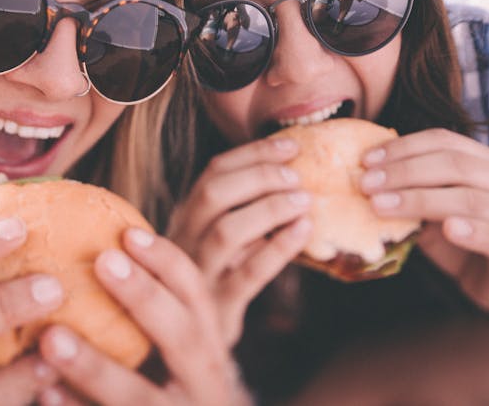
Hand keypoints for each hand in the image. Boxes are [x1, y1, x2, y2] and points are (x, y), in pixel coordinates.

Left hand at [38, 229, 252, 405]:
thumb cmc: (164, 385)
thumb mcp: (174, 350)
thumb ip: (147, 310)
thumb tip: (89, 248)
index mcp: (207, 344)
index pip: (196, 293)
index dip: (167, 261)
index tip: (128, 234)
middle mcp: (202, 381)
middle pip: (182, 336)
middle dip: (145, 296)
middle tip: (102, 261)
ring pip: (139, 396)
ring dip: (94, 366)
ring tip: (50, 338)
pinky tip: (44, 394)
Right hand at [166, 137, 312, 344]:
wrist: (186, 344)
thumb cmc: (216, 281)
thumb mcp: (217, 241)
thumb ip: (241, 210)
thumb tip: (294, 170)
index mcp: (185, 218)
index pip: (213, 172)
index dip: (253, 153)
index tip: (292, 144)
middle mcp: (184, 240)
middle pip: (213, 194)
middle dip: (259, 175)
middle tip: (296, 174)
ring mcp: (199, 275)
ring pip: (227, 231)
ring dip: (269, 208)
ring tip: (304, 199)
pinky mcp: (219, 307)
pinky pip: (249, 275)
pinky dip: (279, 249)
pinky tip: (304, 232)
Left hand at [359, 128, 488, 321]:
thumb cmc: (464, 242)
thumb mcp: (434, 213)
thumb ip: (413, 193)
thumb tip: (364, 179)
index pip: (445, 141)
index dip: (403, 147)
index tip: (365, 160)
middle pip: (455, 164)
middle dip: (404, 172)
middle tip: (366, 184)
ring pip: (471, 198)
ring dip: (420, 200)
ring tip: (381, 206)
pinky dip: (471, 230)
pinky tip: (447, 229)